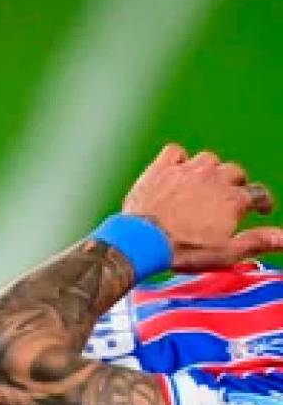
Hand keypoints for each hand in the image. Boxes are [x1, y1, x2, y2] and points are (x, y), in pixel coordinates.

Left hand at [122, 143, 282, 270]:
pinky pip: (174, 151)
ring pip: (207, 159)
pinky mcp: (160, 168)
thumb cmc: (185, 249)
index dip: (261, 202)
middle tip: (228, 197)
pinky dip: (178, 158)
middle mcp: (212, 179)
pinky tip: (177, 169)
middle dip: (235, 184)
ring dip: (209, 169)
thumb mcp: (227, 252)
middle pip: (234, 171)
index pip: (258, 193)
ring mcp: (185, 170)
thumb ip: (257, 241)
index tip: (259, 209)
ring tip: (204, 183)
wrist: (143, 240)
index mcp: (232, 199)